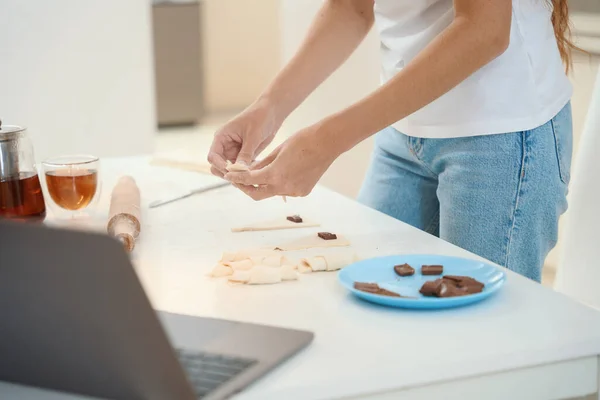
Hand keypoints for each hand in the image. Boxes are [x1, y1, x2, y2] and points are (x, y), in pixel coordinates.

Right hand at [207, 99, 281, 176]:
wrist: (271, 113)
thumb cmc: (260, 117)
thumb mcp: (253, 136)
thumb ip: (246, 153)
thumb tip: (239, 170)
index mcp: (221, 137)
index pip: (213, 157)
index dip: (220, 166)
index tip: (232, 172)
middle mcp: (225, 146)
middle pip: (219, 167)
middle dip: (228, 174)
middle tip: (243, 179)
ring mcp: (234, 152)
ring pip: (231, 171)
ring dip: (239, 176)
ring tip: (251, 179)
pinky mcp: (244, 156)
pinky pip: (242, 170)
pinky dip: (247, 174)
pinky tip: (257, 174)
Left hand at [224, 124, 339, 199]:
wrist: (327, 143)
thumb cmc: (302, 141)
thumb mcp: (278, 151)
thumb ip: (262, 164)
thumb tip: (248, 171)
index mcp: (275, 175)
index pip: (249, 180)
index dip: (237, 178)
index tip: (228, 176)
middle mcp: (284, 187)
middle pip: (258, 194)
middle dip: (247, 188)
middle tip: (239, 181)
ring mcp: (295, 192)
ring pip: (272, 192)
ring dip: (265, 185)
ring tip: (261, 173)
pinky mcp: (303, 192)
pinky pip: (286, 190)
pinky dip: (280, 184)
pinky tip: (282, 173)